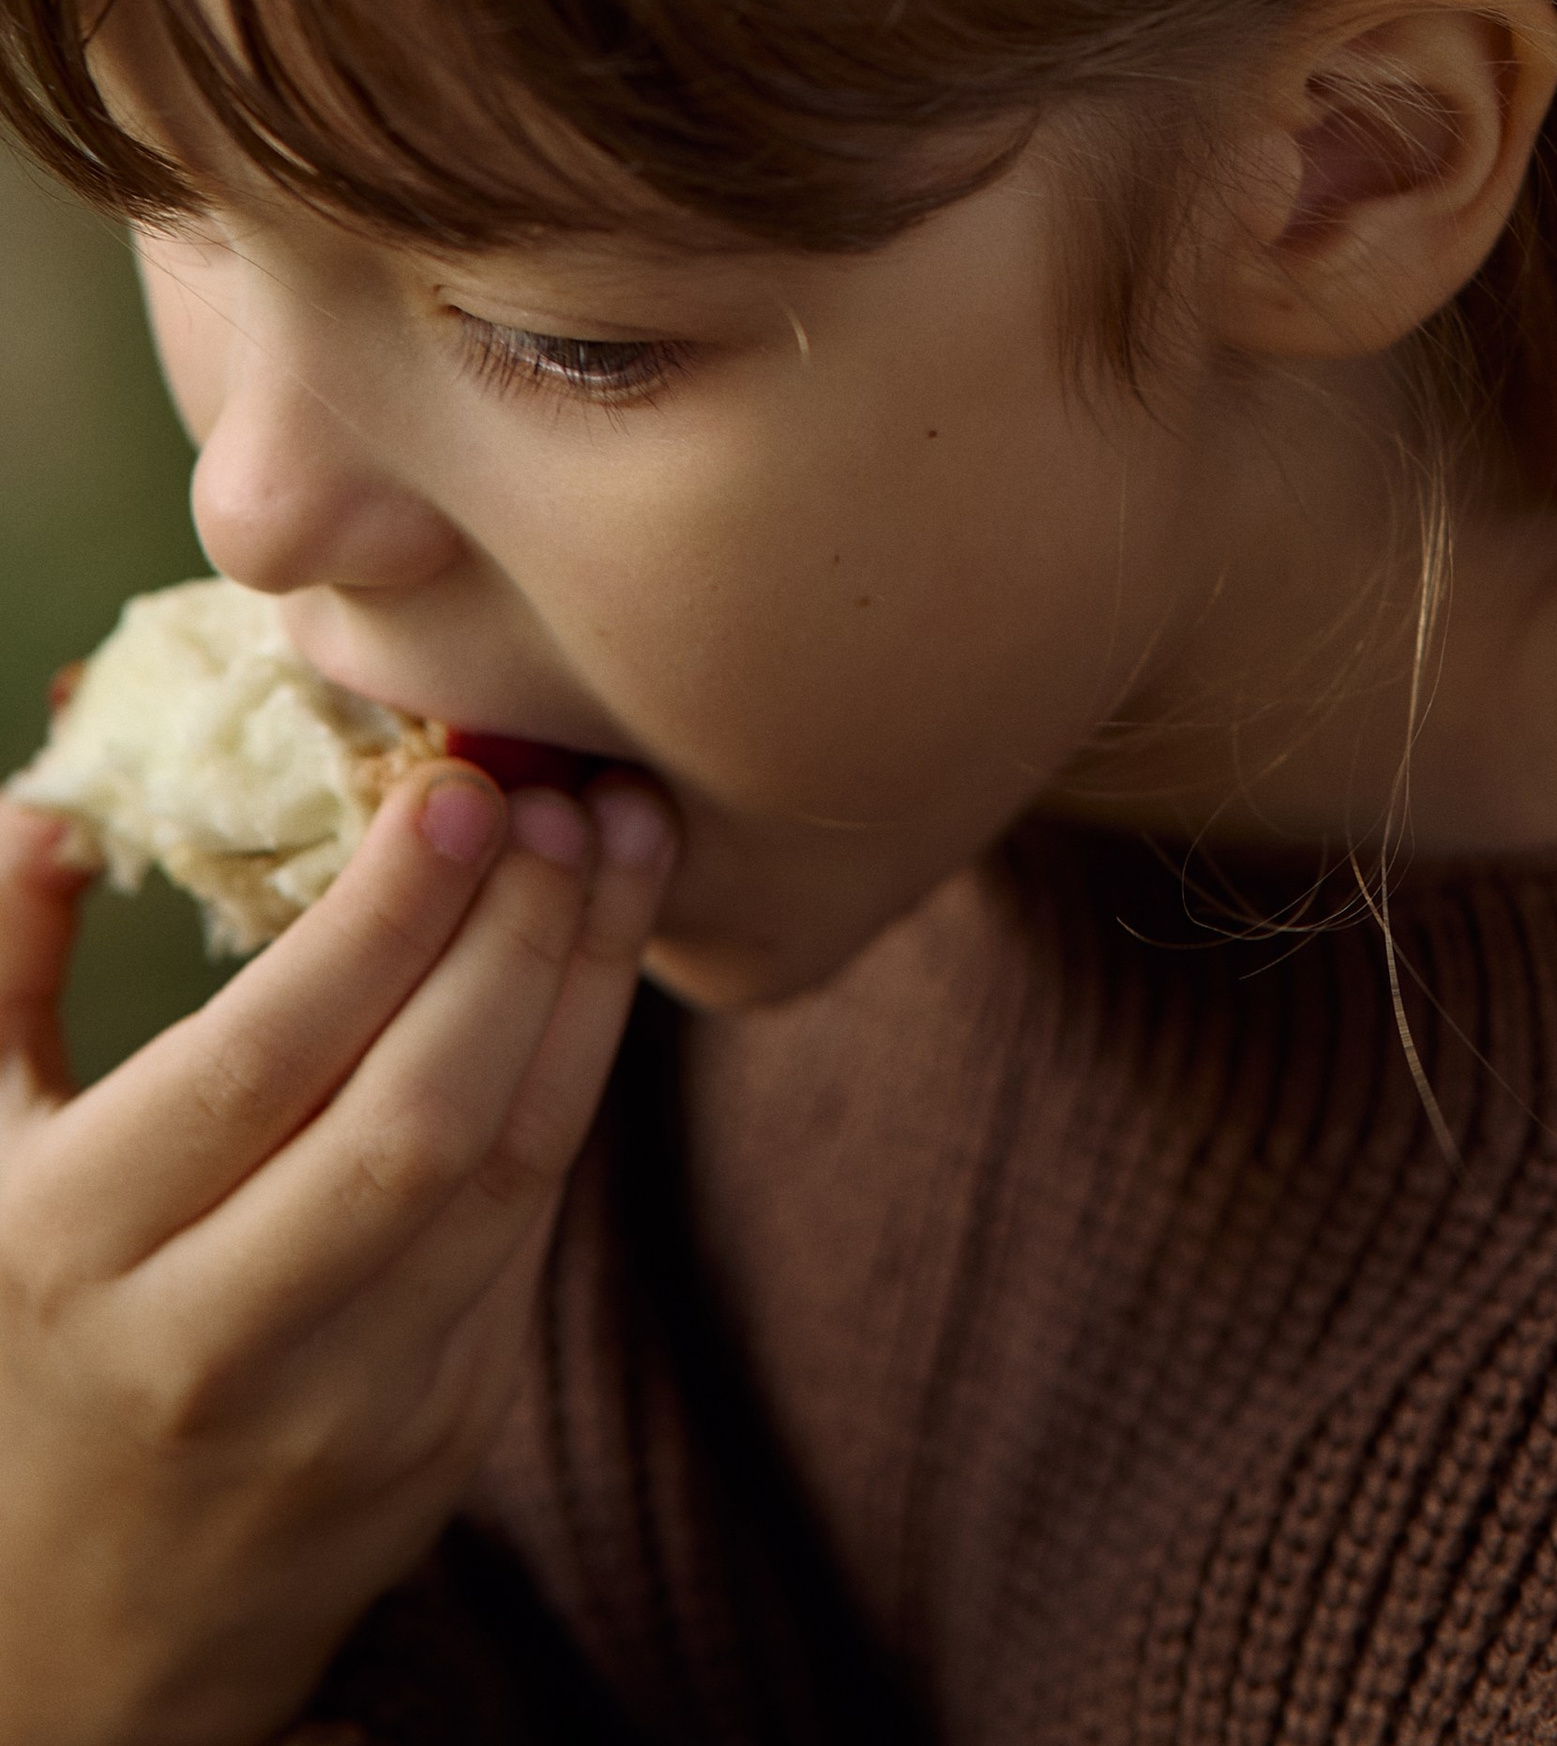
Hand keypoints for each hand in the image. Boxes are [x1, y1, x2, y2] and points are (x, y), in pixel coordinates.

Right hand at [0, 760, 674, 1745]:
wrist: (67, 1635)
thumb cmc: (22, 1331)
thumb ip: (1, 963)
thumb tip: (62, 796)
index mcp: (76, 1245)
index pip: (261, 1062)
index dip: (381, 919)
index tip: (461, 786)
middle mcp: (207, 1342)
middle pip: (413, 1117)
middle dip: (514, 936)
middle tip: (570, 793)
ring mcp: (340, 1409)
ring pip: (508, 1170)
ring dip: (587, 987)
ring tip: (627, 840)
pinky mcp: (438, 1439)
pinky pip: (530, 1230)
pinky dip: (580, 1078)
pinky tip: (601, 961)